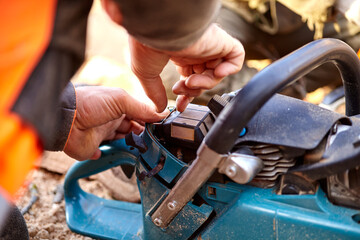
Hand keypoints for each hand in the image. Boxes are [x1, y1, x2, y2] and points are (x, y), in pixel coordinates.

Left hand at [64, 86, 167, 159]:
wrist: (66, 118)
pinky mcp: (93, 148)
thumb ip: (141, 108)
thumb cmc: (91, 103)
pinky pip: (104, 153)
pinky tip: (120, 156)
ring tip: (143, 150)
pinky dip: (111, 155)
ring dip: (131, 145)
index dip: (148, 121)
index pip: (137, 115)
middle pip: (131, 129)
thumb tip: (160, 115)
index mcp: (117, 107)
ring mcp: (102, 134)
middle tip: (154, 141)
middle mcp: (110, 120)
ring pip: (121, 142)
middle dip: (142, 135)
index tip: (160, 128)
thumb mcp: (121, 100)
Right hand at [130, 24, 244, 111]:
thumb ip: (154, 91)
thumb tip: (159, 107)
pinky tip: (216, 72)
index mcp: (180, 55)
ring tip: (190, 82)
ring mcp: (209, 46)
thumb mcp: (146, 73)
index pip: (190, 78)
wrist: (157, 27)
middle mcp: (196, 51)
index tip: (180, 105)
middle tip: (180, 91)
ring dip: (204, 85)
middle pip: (203, 80)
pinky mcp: (222, 41)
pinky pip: (236, 57)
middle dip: (192, 92)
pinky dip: (230, 68)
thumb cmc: (147, 43)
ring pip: (216, 74)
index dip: (186, 95)